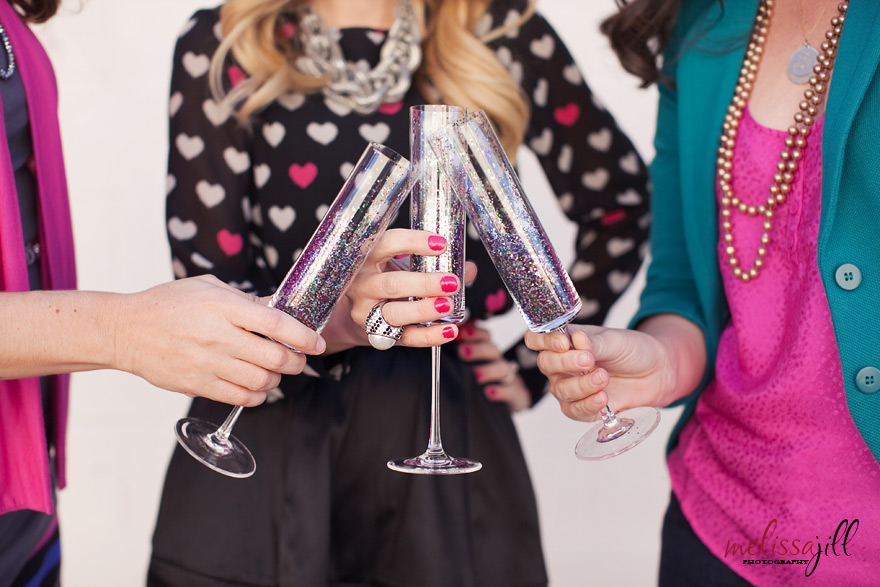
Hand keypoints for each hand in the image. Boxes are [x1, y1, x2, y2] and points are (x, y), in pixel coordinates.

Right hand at [113, 274, 325, 405]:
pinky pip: (239, 397)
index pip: (274, 323)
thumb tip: (278, 308)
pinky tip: (256, 385)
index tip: (316, 342)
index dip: (302, 335)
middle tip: (299, 358)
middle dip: (296, 361)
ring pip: (261, 381)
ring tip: (275, 371)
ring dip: (276, 379)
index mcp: (223, 307)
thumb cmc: (167, 304)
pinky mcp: (197, 384)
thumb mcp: (208, 288)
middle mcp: (218, 337)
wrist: (125, 330)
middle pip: (274, 357)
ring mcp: (207, 363)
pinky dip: (256, 395)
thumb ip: (245, 300)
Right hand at [321, 228, 476, 352]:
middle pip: (392, 284)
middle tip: (452, 282)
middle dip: (424, 284)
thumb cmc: (385, 279)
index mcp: (367, 257)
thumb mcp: (403, 265)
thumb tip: (468, 268)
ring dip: (424, 310)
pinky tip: (449, 330)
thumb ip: (435, 265)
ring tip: (448, 305)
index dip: (414, 242)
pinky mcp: (376, 335)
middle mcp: (362, 284)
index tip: (442, 244)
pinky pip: (404, 337)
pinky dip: (429, 336)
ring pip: (394, 313)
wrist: (359, 312)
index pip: (387, 243)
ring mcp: (366, 312)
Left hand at [458, 321, 529, 411]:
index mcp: (487, 352)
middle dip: (478, 349)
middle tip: (463, 352)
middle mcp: (497, 362)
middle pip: (493, 350)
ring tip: (476, 374)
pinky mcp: (514, 394)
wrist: (505, 404)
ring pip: (503, 368)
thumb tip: (444, 335)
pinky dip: (501, 390)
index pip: (485, 336)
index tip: (461, 333)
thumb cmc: (481, 381)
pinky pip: (510, 391)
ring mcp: (507, 378)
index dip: (475, 333)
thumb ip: (459, 350)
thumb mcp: (469, 364)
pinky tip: (490, 392)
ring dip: (489, 370)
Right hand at [524, 319, 697, 421]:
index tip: (562, 343)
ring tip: (604, 378)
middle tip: (589, 360)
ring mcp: (570, 387)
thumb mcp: (615, 341)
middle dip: (566, 363)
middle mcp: (562, 364)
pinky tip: (604, 399)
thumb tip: (576, 340)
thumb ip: (593, 343)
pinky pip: (574, 410)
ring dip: (581, 385)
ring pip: (560, 390)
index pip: (537, 339)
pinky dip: (588, 405)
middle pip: (546, 364)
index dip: (543, 340)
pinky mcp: (583, 408)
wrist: (656, 373)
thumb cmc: (632, 350)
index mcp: (565, 341)